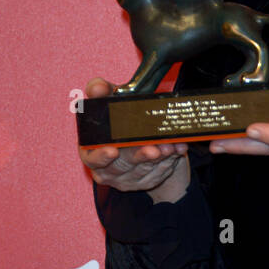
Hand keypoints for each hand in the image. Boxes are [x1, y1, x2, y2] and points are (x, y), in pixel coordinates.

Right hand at [78, 78, 190, 202]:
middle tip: (154, 148)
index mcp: (91, 150)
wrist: (143, 137)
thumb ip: (101, 92)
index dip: (101, 156)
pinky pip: (158, 173)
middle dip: (139, 155)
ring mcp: (126, 179)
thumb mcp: (111, 101)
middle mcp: (107, 169)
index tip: (112, 151)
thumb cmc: (122, 120)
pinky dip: (169, 160)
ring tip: (169, 145)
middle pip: (122, 165)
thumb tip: (97, 87)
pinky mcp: (145, 181)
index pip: (92, 158)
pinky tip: (176, 149)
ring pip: (143, 170)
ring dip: (158, 157)